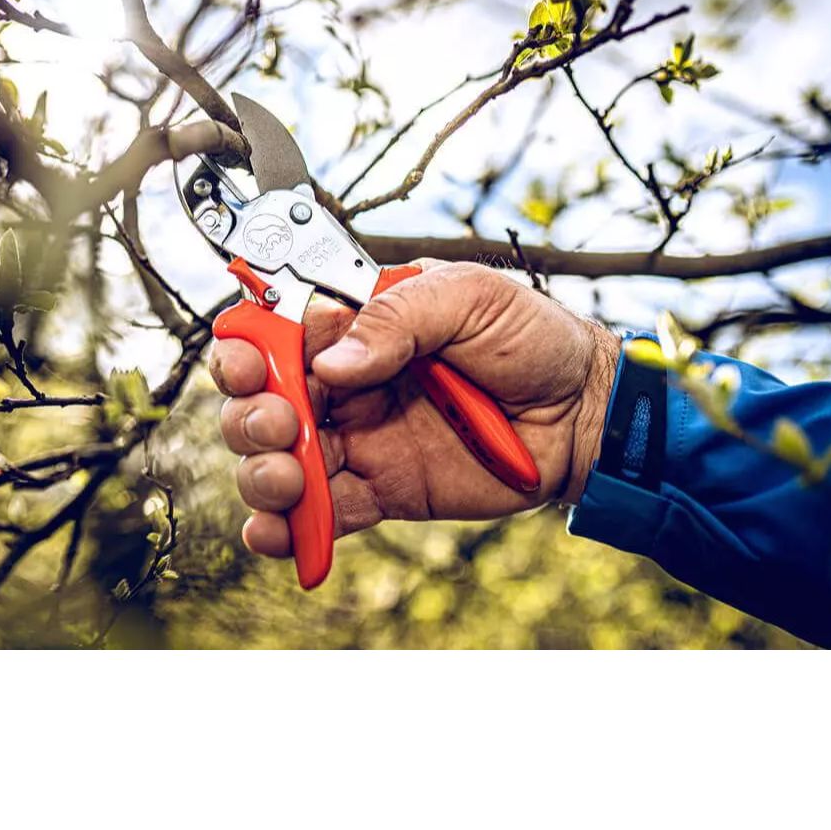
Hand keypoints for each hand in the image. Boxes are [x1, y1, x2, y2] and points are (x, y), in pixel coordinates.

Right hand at [208, 260, 620, 559]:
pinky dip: (290, 530)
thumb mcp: (468, 297)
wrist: (582, 411)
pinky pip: (324, 514)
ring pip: (279, 460)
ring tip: (286, 479)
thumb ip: (398, 316)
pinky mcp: (380, 491)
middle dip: (250, 416)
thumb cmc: (531, 337)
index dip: (248, 348)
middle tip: (279, 423)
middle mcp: (346, 383)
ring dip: (261, 473)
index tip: (248, 364)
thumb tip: (331, 361)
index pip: (277, 332)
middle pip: (262, 401)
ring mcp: (359, 439)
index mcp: (358, 326)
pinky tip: (276, 534)